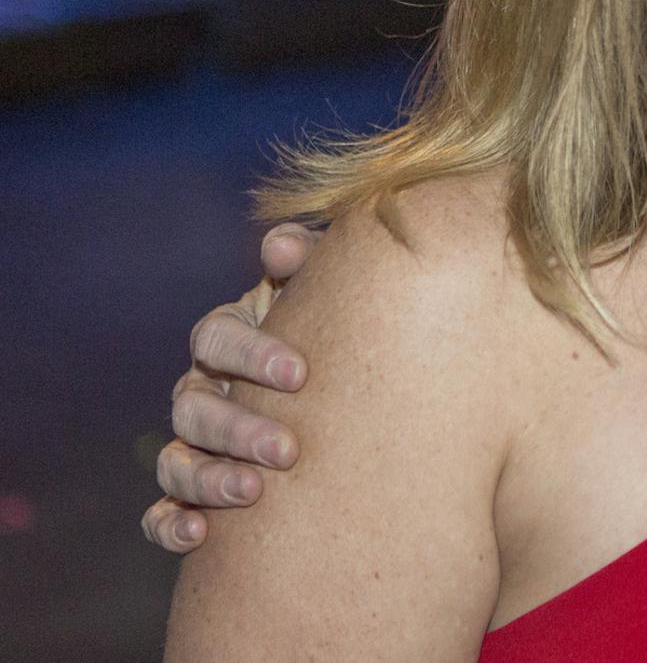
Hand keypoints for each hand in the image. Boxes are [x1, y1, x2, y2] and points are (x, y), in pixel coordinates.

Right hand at [141, 224, 318, 552]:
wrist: (349, 384)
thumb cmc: (337, 326)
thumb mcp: (326, 288)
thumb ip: (307, 260)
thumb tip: (281, 244)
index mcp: (227, 336)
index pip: (216, 336)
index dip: (251, 354)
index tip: (300, 374)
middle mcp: (201, 387)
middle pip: (194, 406)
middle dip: (239, 428)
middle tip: (289, 450)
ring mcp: (193, 442)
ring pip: (175, 461)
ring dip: (208, 478)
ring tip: (254, 492)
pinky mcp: (191, 493)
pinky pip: (162, 512)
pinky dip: (170, 524)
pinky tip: (198, 536)